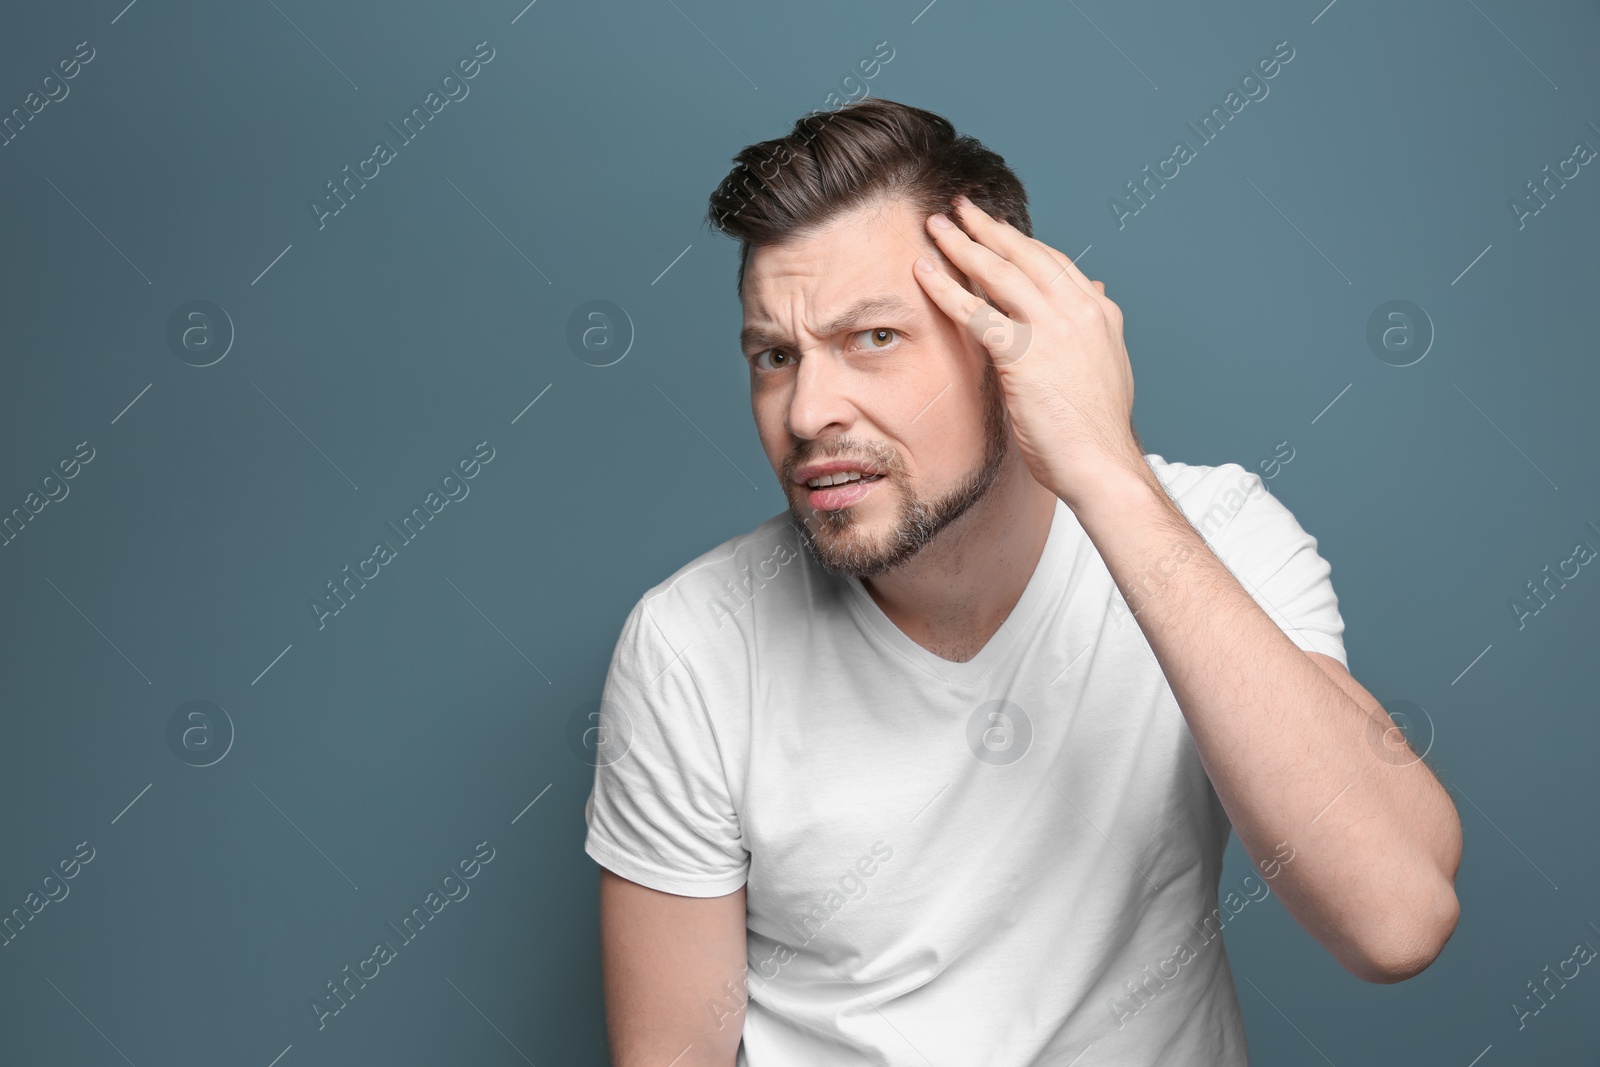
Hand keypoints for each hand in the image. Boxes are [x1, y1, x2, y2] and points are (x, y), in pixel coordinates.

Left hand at [913, 195, 1145, 508]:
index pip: (1054, 262)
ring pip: (999, 273)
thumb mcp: (1105, 365)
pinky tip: (923, 272)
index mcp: (1100, 311)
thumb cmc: (1097, 430)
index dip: (1020, 242)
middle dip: (989, 227)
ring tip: (936, 225)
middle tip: (961, 206)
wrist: (1102, 465)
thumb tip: (1096, 289)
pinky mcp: (1024, 353)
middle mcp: (1080, 310)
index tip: (995, 228)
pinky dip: (945, 288)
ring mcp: (1053, 329)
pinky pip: (976, 312)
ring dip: (963, 244)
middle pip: (1026, 255)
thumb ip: (1092, 327)